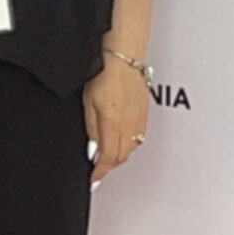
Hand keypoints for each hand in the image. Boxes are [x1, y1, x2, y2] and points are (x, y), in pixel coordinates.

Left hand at [83, 55, 149, 182]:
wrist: (123, 57)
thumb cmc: (104, 73)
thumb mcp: (88, 103)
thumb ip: (91, 129)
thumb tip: (93, 148)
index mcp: (113, 124)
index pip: (108, 159)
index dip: (100, 172)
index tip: (94, 177)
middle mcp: (130, 124)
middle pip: (122, 157)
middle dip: (110, 165)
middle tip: (98, 166)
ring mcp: (140, 119)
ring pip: (132, 148)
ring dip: (120, 154)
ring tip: (108, 152)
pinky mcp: (145, 112)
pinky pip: (139, 136)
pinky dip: (130, 142)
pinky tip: (121, 137)